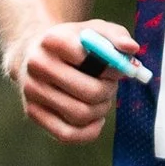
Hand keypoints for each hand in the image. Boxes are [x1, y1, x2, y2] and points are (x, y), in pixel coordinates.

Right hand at [8, 23, 132, 142]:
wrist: (35, 54)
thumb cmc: (74, 43)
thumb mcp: (95, 30)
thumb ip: (117, 36)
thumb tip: (131, 48)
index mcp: (52, 39)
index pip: (88, 59)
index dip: (112, 68)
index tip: (118, 68)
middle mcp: (37, 65)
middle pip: (89, 92)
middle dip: (109, 91)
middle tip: (111, 85)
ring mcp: (32, 91)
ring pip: (80, 114)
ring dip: (101, 109)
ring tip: (102, 97)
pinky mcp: (32, 112)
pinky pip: (66, 135)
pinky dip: (89, 131)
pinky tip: (96, 118)